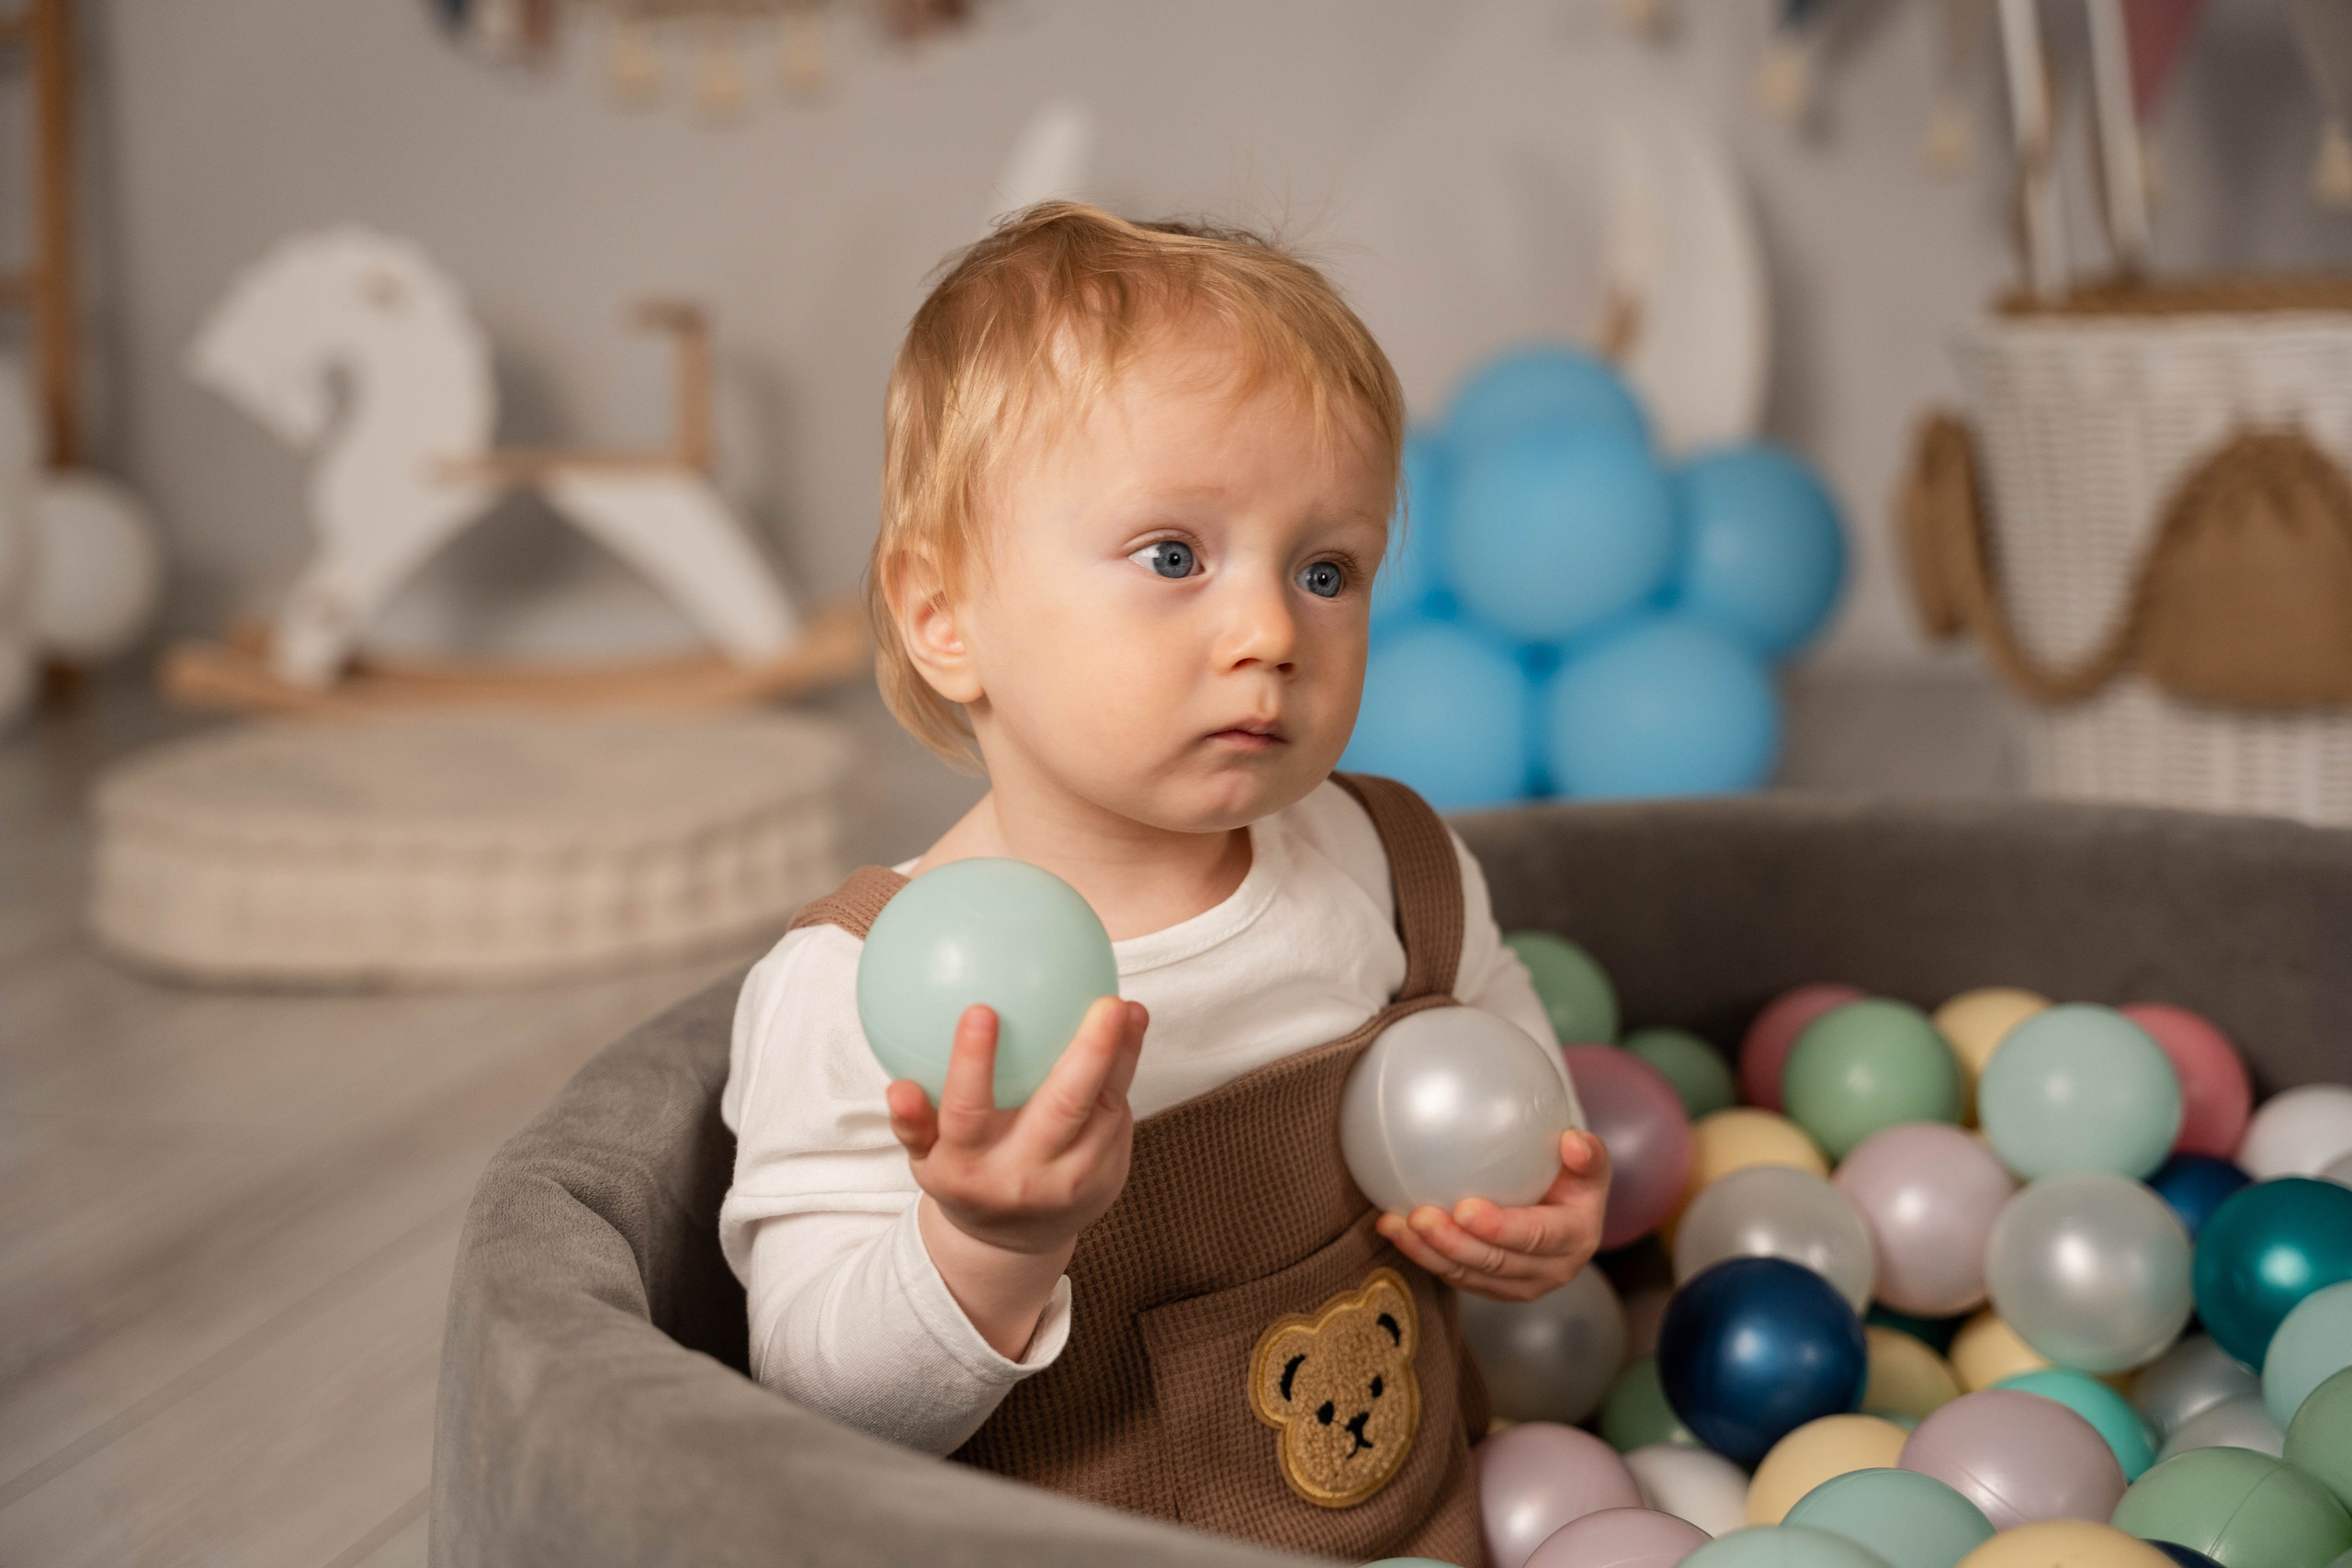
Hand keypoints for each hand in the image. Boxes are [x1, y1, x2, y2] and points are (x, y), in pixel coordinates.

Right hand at [887, 995, 1146, 1258]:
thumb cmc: (963, 1175)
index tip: (981, 1010)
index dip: (972, 1064)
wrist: (1012, 1245)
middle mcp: (1025, 1177)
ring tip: (1130, 1008)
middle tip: (1105, 1004)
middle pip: (1062, 1109)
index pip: (967, 1113)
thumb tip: (899, 1086)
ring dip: (1123, 1057)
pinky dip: (1126, 1072)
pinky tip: (1132, 1028)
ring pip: (1104, 1111)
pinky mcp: (1108, 1178)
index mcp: (970, 1168)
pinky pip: (1119, 1118)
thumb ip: (913, 1122)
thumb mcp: (926, 1159)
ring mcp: (1073, 1181)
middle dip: (1088, 1055)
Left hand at [1375, 1130, 1611, 1302]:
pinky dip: (1423, 1255)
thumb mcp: (1589, 1164)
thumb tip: (1572, 1142)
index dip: (1500, 1228)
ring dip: (1427, 1252)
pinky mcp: (1491, 1287)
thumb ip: (1588, 1154)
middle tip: (1418, 1216)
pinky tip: (1395, 1230)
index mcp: (1574, 1239)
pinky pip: (1454, 1276)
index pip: (1535, 1237)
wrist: (1566, 1211)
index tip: (1464, 1209)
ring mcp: (1518, 1285)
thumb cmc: (1573, 1178)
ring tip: (1393, 1225)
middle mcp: (1550, 1271)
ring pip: (1467, 1275)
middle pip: (1495, 1263)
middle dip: (1452, 1244)